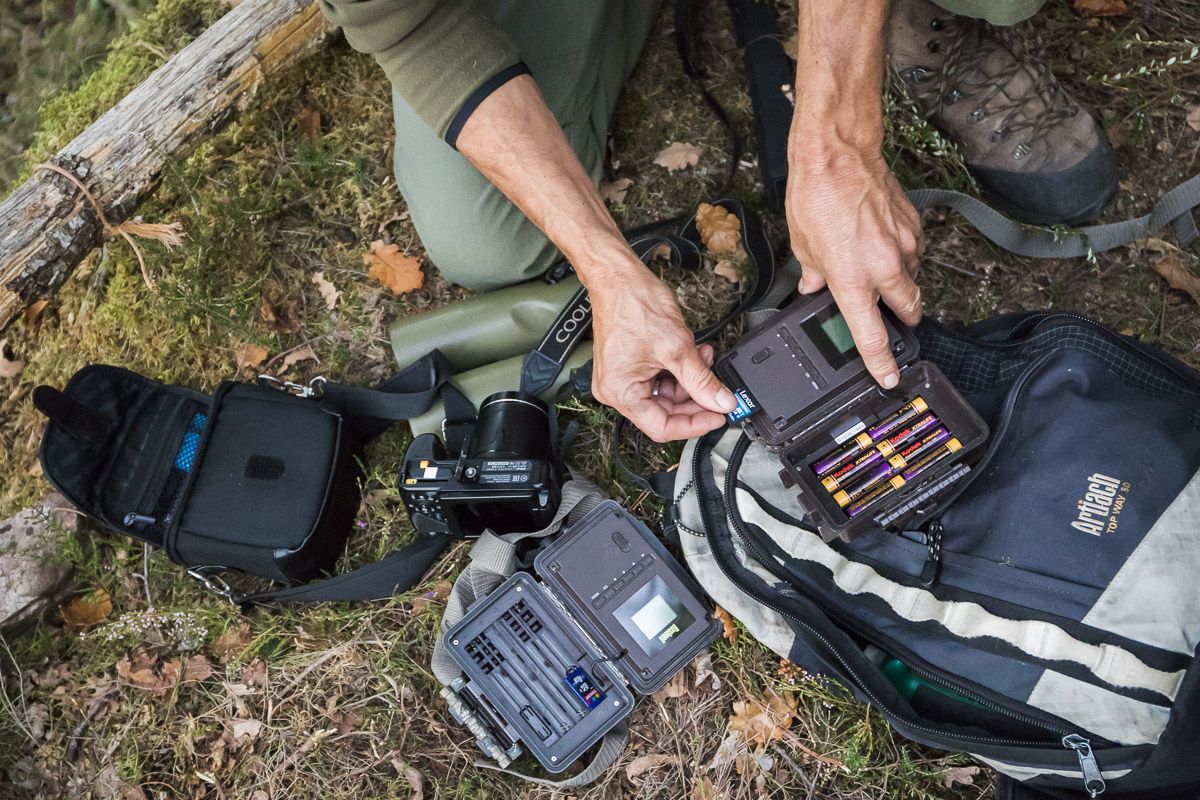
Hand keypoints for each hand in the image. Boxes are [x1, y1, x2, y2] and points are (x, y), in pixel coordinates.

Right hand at [588, 264, 736, 441]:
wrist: (618, 276)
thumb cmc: (632, 304)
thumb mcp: (676, 347)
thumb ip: (702, 380)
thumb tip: (722, 402)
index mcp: (620, 392)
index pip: (662, 427)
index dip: (694, 424)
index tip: (718, 416)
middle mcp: (616, 390)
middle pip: (664, 412)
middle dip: (695, 398)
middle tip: (720, 392)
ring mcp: (621, 377)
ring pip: (665, 394)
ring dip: (690, 380)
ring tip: (706, 360)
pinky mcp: (629, 365)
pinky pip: (658, 378)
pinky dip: (679, 370)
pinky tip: (693, 354)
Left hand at [786, 145, 923, 387]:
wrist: (838, 154)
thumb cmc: (815, 197)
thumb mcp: (802, 246)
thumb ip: (813, 273)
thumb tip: (814, 286)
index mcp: (852, 281)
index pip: (872, 337)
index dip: (881, 363)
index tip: (888, 377)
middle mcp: (883, 268)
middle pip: (908, 310)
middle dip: (902, 319)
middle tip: (892, 319)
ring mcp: (903, 245)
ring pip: (913, 278)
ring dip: (900, 283)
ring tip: (880, 272)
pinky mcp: (914, 224)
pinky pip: (914, 250)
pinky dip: (903, 253)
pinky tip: (883, 243)